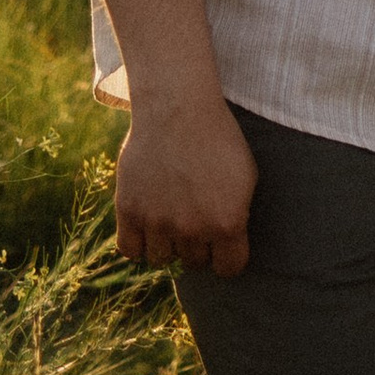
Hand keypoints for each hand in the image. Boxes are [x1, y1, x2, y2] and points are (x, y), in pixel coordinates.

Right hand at [113, 90, 258, 274]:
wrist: (177, 106)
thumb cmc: (217, 137)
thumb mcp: (246, 176)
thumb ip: (238, 216)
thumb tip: (227, 247)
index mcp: (227, 223)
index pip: (228, 268)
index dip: (226, 255)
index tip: (221, 242)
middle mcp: (192, 228)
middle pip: (193, 262)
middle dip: (195, 242)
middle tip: (192, 213)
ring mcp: (158, 221)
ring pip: (161, 259)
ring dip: (166, 241)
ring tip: (169, 212)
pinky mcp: (129, 210)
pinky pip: (130, 250)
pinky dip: (137, 242)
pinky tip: (145, 224)